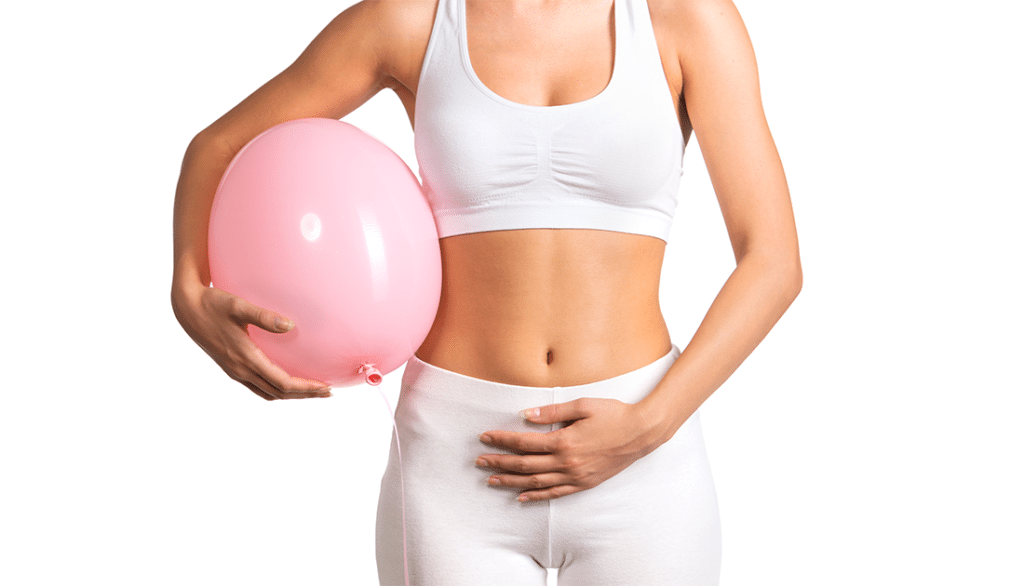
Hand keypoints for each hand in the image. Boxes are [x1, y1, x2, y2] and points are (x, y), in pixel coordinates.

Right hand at [171, 283, 331, 400]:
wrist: (187, 309)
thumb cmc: (214, 303)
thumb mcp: (239, 306)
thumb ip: (265, 316)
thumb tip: (291, 325)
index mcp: (245, 358)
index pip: (282, 382)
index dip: (305, 388)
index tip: (325, 387)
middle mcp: (240, 370)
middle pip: (278, 392)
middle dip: (304, 395)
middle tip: (328, 392)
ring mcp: (235, 371)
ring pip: (268, 392)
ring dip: (291, 395)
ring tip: (312, 390)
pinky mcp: (232, 368)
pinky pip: (258, 387)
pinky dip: (276, 389)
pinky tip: (287, 381)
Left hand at [475, 398, 661, 501]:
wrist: (641, 433)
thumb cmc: (613, 414)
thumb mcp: (582, 405)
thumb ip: (553, 413)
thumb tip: (525, 415)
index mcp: (565, 441)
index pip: (524, 443)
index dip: (502, 440)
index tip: (485, 438)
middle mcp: (567, 462)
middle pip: (525, 464)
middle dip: (499, 462)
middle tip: (479, 461)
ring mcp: (576, 476)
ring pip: (536, 482)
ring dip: (511, 481)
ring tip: (491, 480)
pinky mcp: (584, 484)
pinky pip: (555, 493)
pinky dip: (536, 496)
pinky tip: (521, 497)